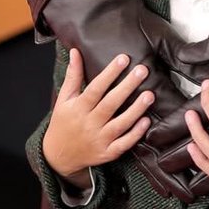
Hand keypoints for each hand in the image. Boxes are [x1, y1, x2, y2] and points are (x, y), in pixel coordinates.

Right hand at [43, 50, 152, 186]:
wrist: (58, 158)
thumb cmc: (62, 123)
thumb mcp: (64, 99)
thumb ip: (72, 75)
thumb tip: (76, 51)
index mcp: (79, 108)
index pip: (96, 88)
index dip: (110, 73)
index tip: (124, 58)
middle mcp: (89, 124)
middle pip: (110, 104)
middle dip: (127, 87)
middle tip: (142, 70)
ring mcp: (99, 140)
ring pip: (120, 124)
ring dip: (136, 110)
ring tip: (150, 95)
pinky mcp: (107, 153)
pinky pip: (123, 144)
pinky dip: (135, 134)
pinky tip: (146, 121)